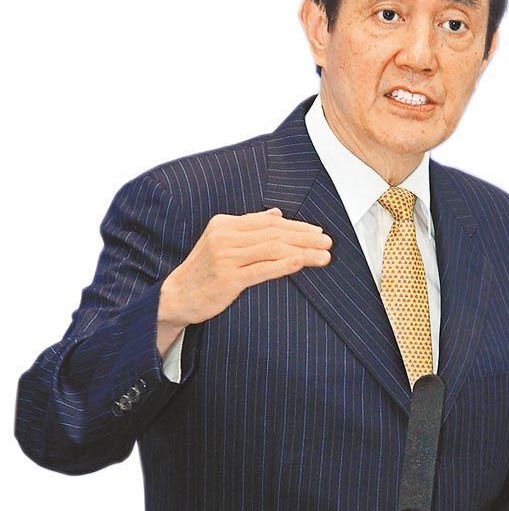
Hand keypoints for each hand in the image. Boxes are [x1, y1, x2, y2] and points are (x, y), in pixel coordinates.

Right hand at [156, 207, 331, 354]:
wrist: (177, 296)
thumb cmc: (204, 271)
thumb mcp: (222, 242)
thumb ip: (248, 227)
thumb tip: (277, 214)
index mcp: (225, 224)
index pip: (269, 222)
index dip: (297, 226)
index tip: (318, 232)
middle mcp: (225, 236)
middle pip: (274, 234)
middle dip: (305, 238)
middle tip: (328, 242)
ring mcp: (225, 257)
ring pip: (272, 249)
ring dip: (302, 252)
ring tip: (323, 256)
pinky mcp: (227, 278)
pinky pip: (261, 269)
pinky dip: (283, 265)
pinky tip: (300, 263)